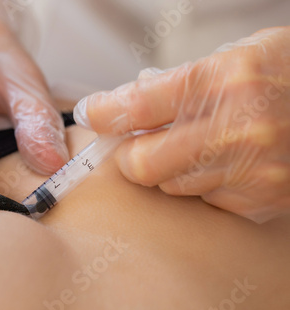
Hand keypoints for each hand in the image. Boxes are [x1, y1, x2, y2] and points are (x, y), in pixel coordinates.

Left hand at [74, 27, 289, 222]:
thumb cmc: (288, 73)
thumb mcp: (236, 56)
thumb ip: (178, 83)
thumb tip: (125, 103)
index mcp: (224, 79)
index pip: (137, 105)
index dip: (104, 112)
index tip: (92, 115)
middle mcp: (237, 127)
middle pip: (142, 163)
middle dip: (132, 154)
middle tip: (138, 142)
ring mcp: (252, 169)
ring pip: (171, 186)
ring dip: (170, 169)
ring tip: (196, 146)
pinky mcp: (263, 199)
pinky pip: (205, 199)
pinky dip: (203, 184)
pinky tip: (225, 162)